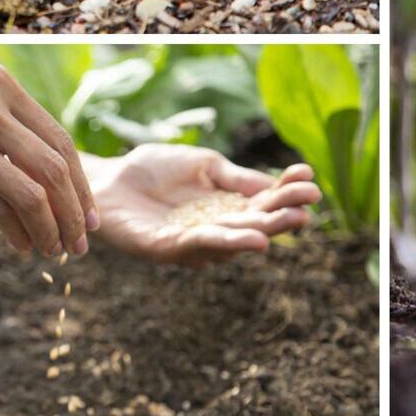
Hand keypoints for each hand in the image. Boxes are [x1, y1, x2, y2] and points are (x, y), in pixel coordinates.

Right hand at [0, 64, 95, 256]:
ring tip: (56, 250)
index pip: (59, 140)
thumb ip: (11, 126)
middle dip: (74, 212)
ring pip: (30, 195)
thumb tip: (63, 178)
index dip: (81, 183)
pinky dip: (18, 233)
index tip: (90, 215)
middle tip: (81, 242)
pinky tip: (24, 246)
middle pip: (53, 168)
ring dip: (50, 230)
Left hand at [86, 145, 319, 265]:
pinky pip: (197, 246)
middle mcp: (215, 228)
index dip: (287, 191)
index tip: (308, 176)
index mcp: (228, 206)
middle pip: (254, 224)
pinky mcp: (164, 249)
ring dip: (258, 233)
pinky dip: (224, 242)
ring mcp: (192, 242)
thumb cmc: (154, 169)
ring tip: (283, 226)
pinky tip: (249, 239)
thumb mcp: (204, 166)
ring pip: (230, 240)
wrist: (106, 178)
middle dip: (282, 216)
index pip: (265, 201)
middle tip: (307, 208)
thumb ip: (236, 178)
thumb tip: (276, 184)